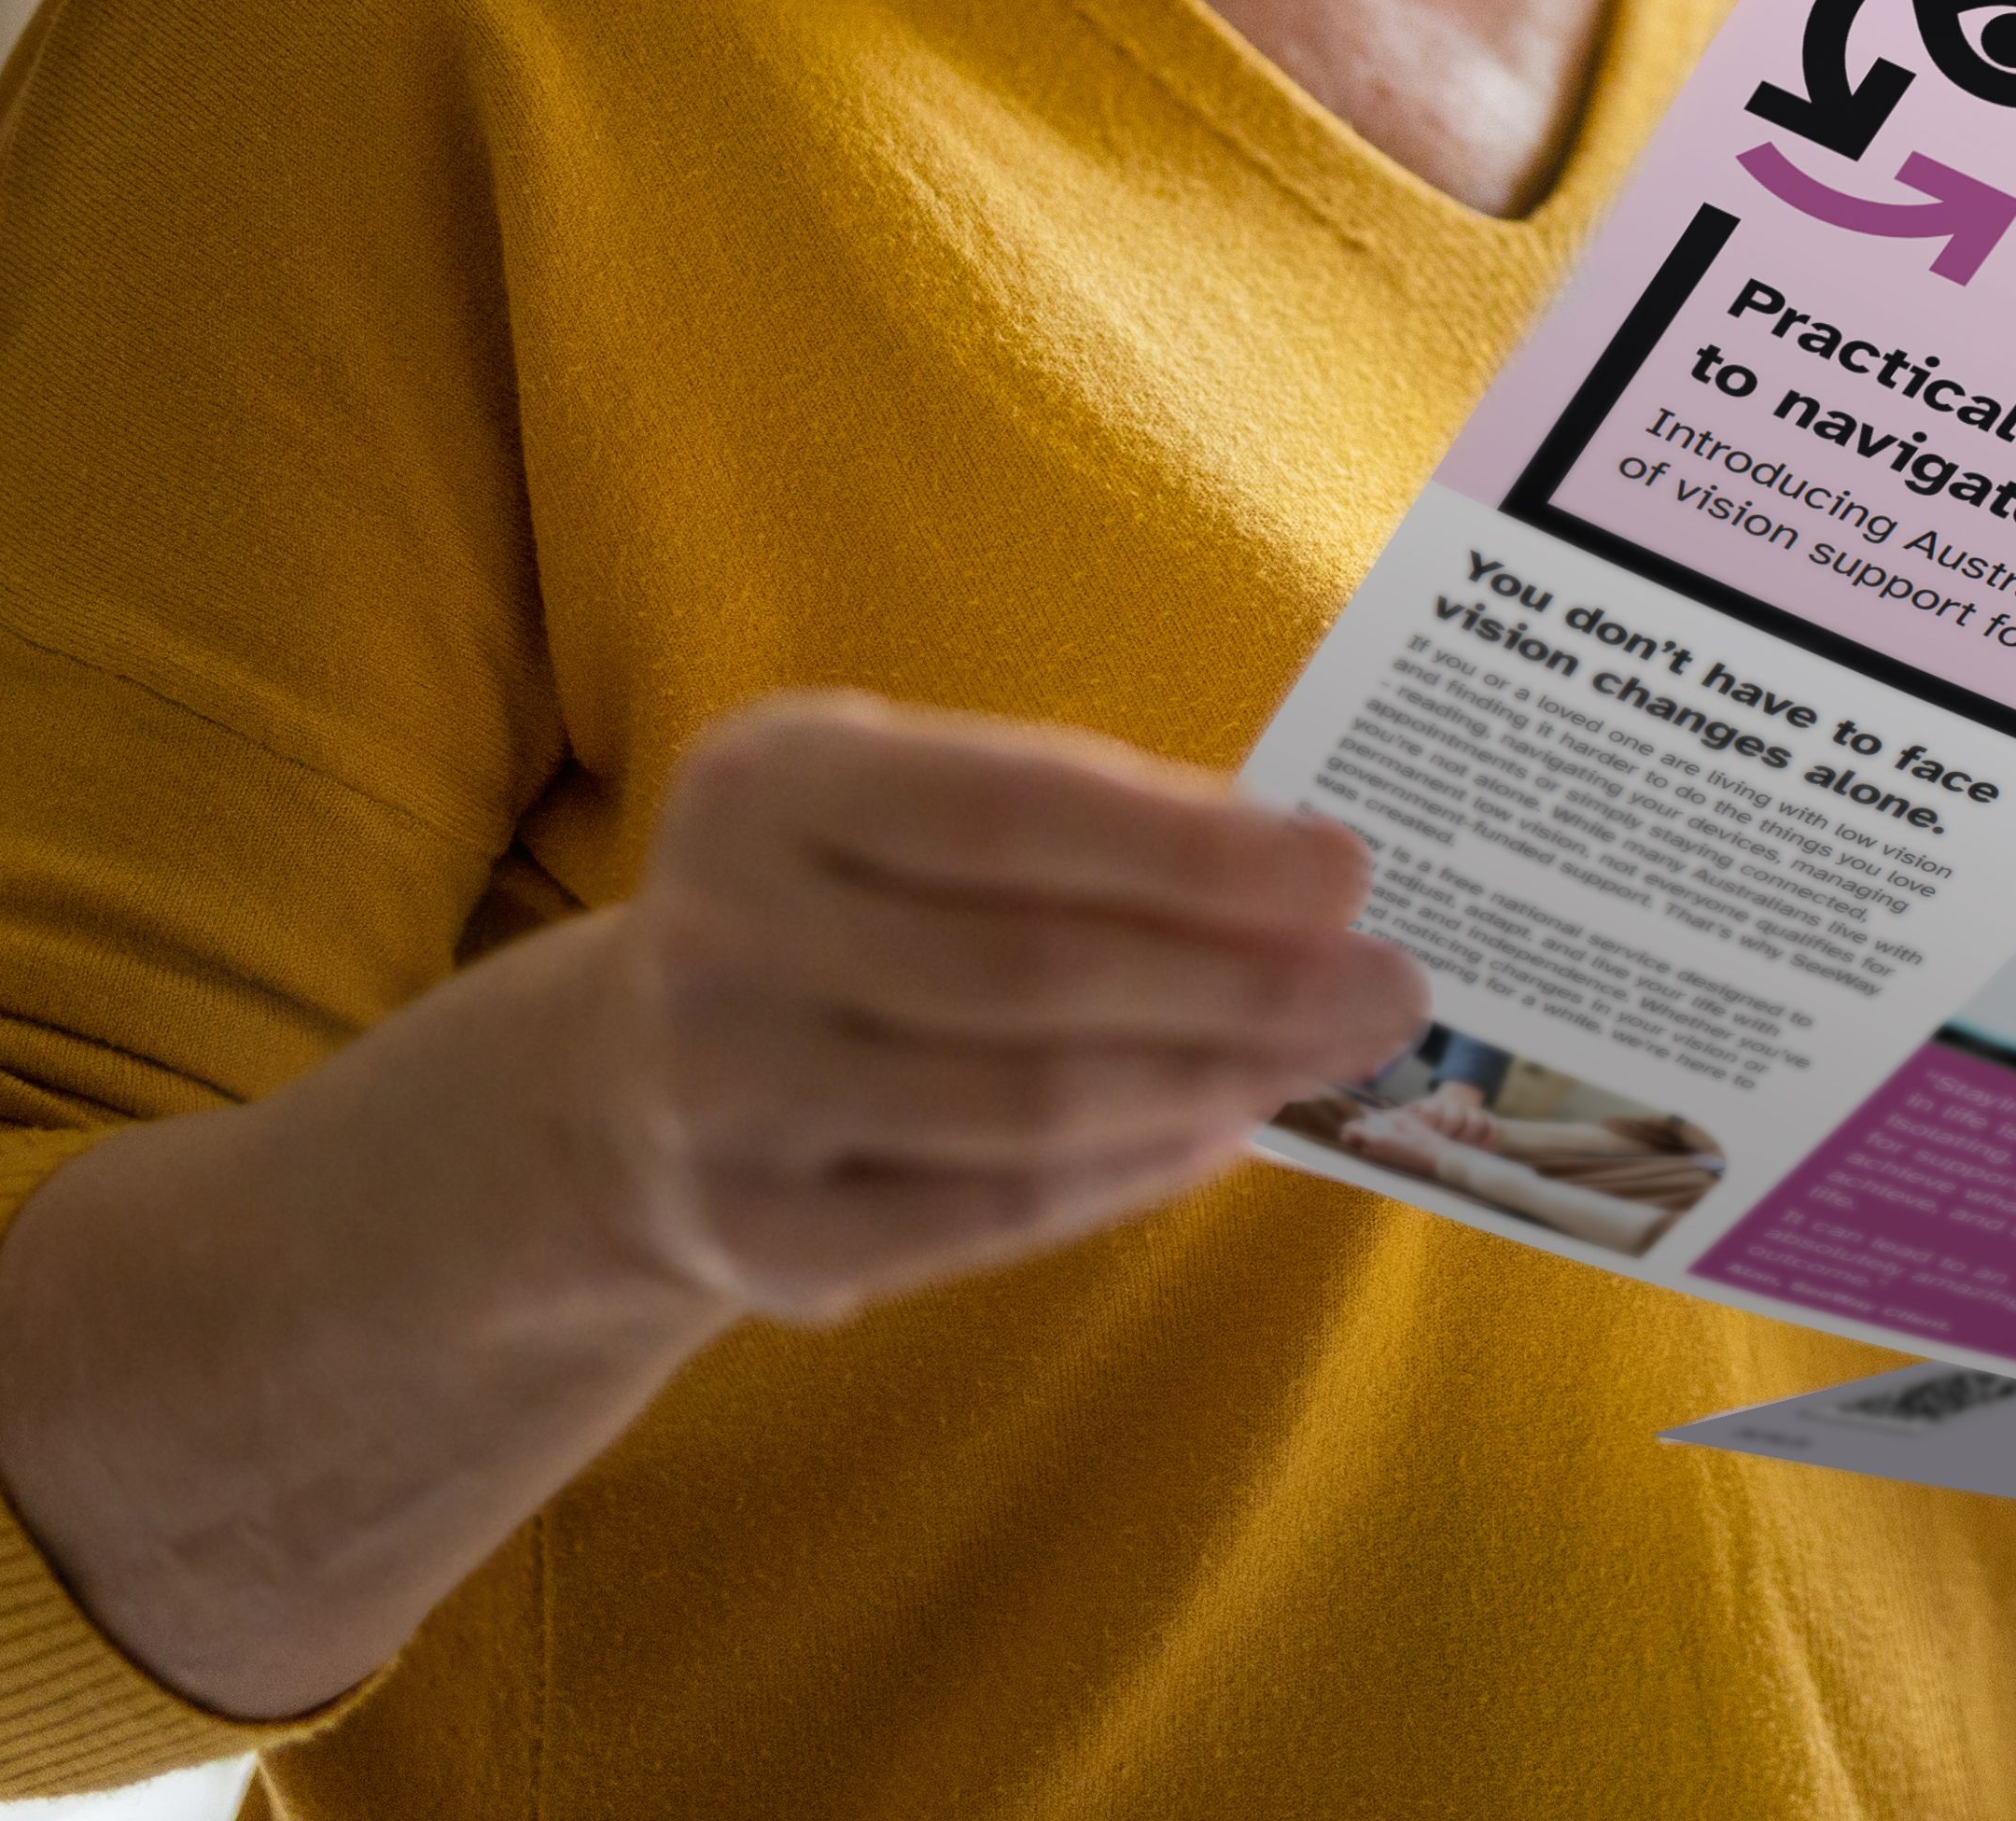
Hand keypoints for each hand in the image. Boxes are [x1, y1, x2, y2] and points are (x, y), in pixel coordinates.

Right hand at [577, 690, 1429, 1321]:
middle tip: (1390, 990)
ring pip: (1025, 1105)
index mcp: (771, 782)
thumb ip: (1077, 819)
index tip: (1347, 871)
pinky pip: (988, 1214)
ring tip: (1330, 1056)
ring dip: (1211, 1081)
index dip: (1190, 851)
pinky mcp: (755, 1233)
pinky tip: (1227, 1131)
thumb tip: (1306, 875)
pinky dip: (1131, 1174)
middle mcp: (726, 932)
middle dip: (1241, 983)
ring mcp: (726, 1096)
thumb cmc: (843, 902)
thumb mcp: (905, 802)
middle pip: (1034, 972)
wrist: (625, 1083)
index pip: (1011, 813)